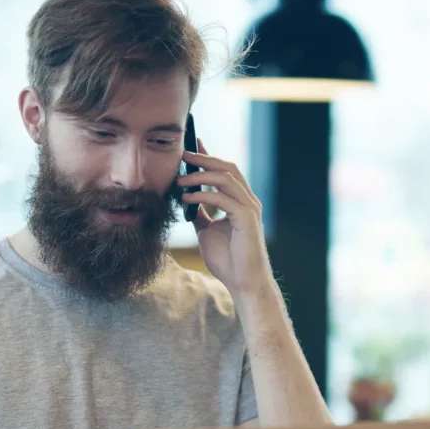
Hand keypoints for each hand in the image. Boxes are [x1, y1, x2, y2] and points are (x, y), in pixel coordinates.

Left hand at [177, 140, 272, 295]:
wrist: (242, 283)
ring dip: (200, 175)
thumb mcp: (207, 231)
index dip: (208, 156)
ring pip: (226, 179)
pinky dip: (203, 195)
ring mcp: (249, 209)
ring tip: (180, 178)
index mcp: (240, 201)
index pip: (225, 171)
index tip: (190, 145)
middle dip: (204, 158)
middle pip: (227, 168)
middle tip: (182, 153)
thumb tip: (186, 200)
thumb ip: (200, 214)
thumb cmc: (228, 259)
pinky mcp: (247, 220)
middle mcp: (248, 201)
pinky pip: (223, 199)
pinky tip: (187, 197)